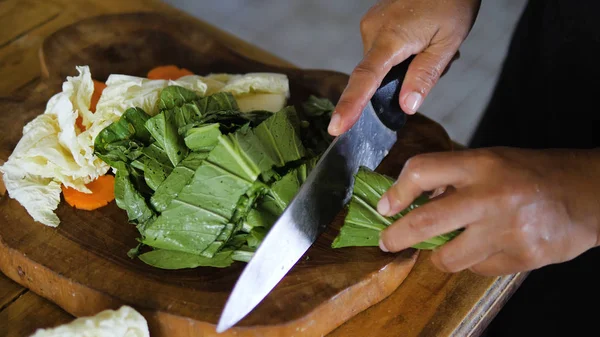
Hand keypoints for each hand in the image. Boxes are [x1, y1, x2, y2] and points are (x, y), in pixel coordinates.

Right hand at [328, 0, 480, 135]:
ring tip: (432, 44)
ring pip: (382, 64)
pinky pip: (382, 50)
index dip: (350, 106)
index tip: (336, 128)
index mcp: (390, 38)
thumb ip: (424, 76)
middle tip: (439, 61)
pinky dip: (401, 53)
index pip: (365, 79)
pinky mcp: (373, 21)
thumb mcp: (447, 43)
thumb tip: (406, 107)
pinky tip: (421, 39)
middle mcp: (372, 31)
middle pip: (376, 75)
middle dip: (403, 79)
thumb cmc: (451, 3)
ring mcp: (370, 24)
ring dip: (405, 65)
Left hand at [377, 147, 599, 275]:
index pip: (422, 171)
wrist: (589, 195)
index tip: (386, 206)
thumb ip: (454, 178)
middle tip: (387, 241)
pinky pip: (477, 269)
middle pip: (424, 223)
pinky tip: (488, 246)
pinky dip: (474, 261)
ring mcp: (506, 231)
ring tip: (449, 244)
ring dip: (439, 255)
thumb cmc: (532, 174)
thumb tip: (410, 199)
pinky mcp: (520, 259)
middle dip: (396, 236)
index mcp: (481, 165)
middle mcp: (490, 197)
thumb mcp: (491, 160)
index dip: (397, 191)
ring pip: (448, 258)